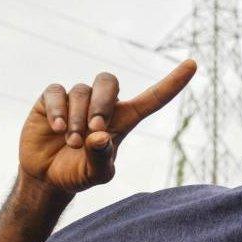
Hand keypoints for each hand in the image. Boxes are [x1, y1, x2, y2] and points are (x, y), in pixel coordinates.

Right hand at [18, 60, 196, 193]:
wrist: (48, 177)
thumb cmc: (79, 173)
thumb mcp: (96, 174)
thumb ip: (101, 158)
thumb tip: (100, 136)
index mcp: (124, 120)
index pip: (152, 98)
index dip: (173, 82)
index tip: (193, 64)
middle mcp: (102, 105)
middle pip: (109, 81)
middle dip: (102, 103)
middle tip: (95, 130)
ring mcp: (77, 100)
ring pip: (81, 91)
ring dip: (78, 118)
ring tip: (73, 142)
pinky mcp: (52, 99)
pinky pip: (57, 91)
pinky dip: (57, 109)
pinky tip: (58, 128)